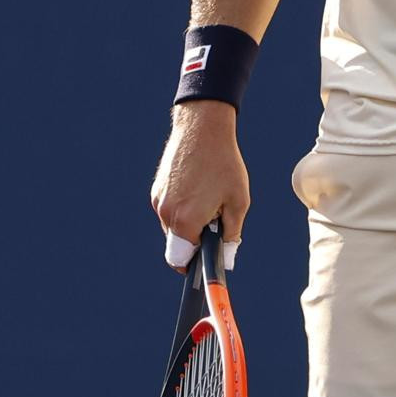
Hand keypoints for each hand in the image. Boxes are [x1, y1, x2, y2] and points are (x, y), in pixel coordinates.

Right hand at [151, 102, 250, 269]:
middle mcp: (165, 213)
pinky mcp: (157, 188)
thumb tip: (227, 254)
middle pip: (178, 244)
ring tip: (209, 201)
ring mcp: (158, 199)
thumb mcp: (238, 202)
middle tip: (216, 224)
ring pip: (173, 226)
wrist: (202, 128)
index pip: (183, 259)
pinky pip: (169, 209)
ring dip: (189, 223)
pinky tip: (198, 190)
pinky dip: (183, 208)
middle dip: (196, 241)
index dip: (195, 265)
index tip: (204, 269)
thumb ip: (232, 233)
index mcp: (185, 221)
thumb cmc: (224, 164)